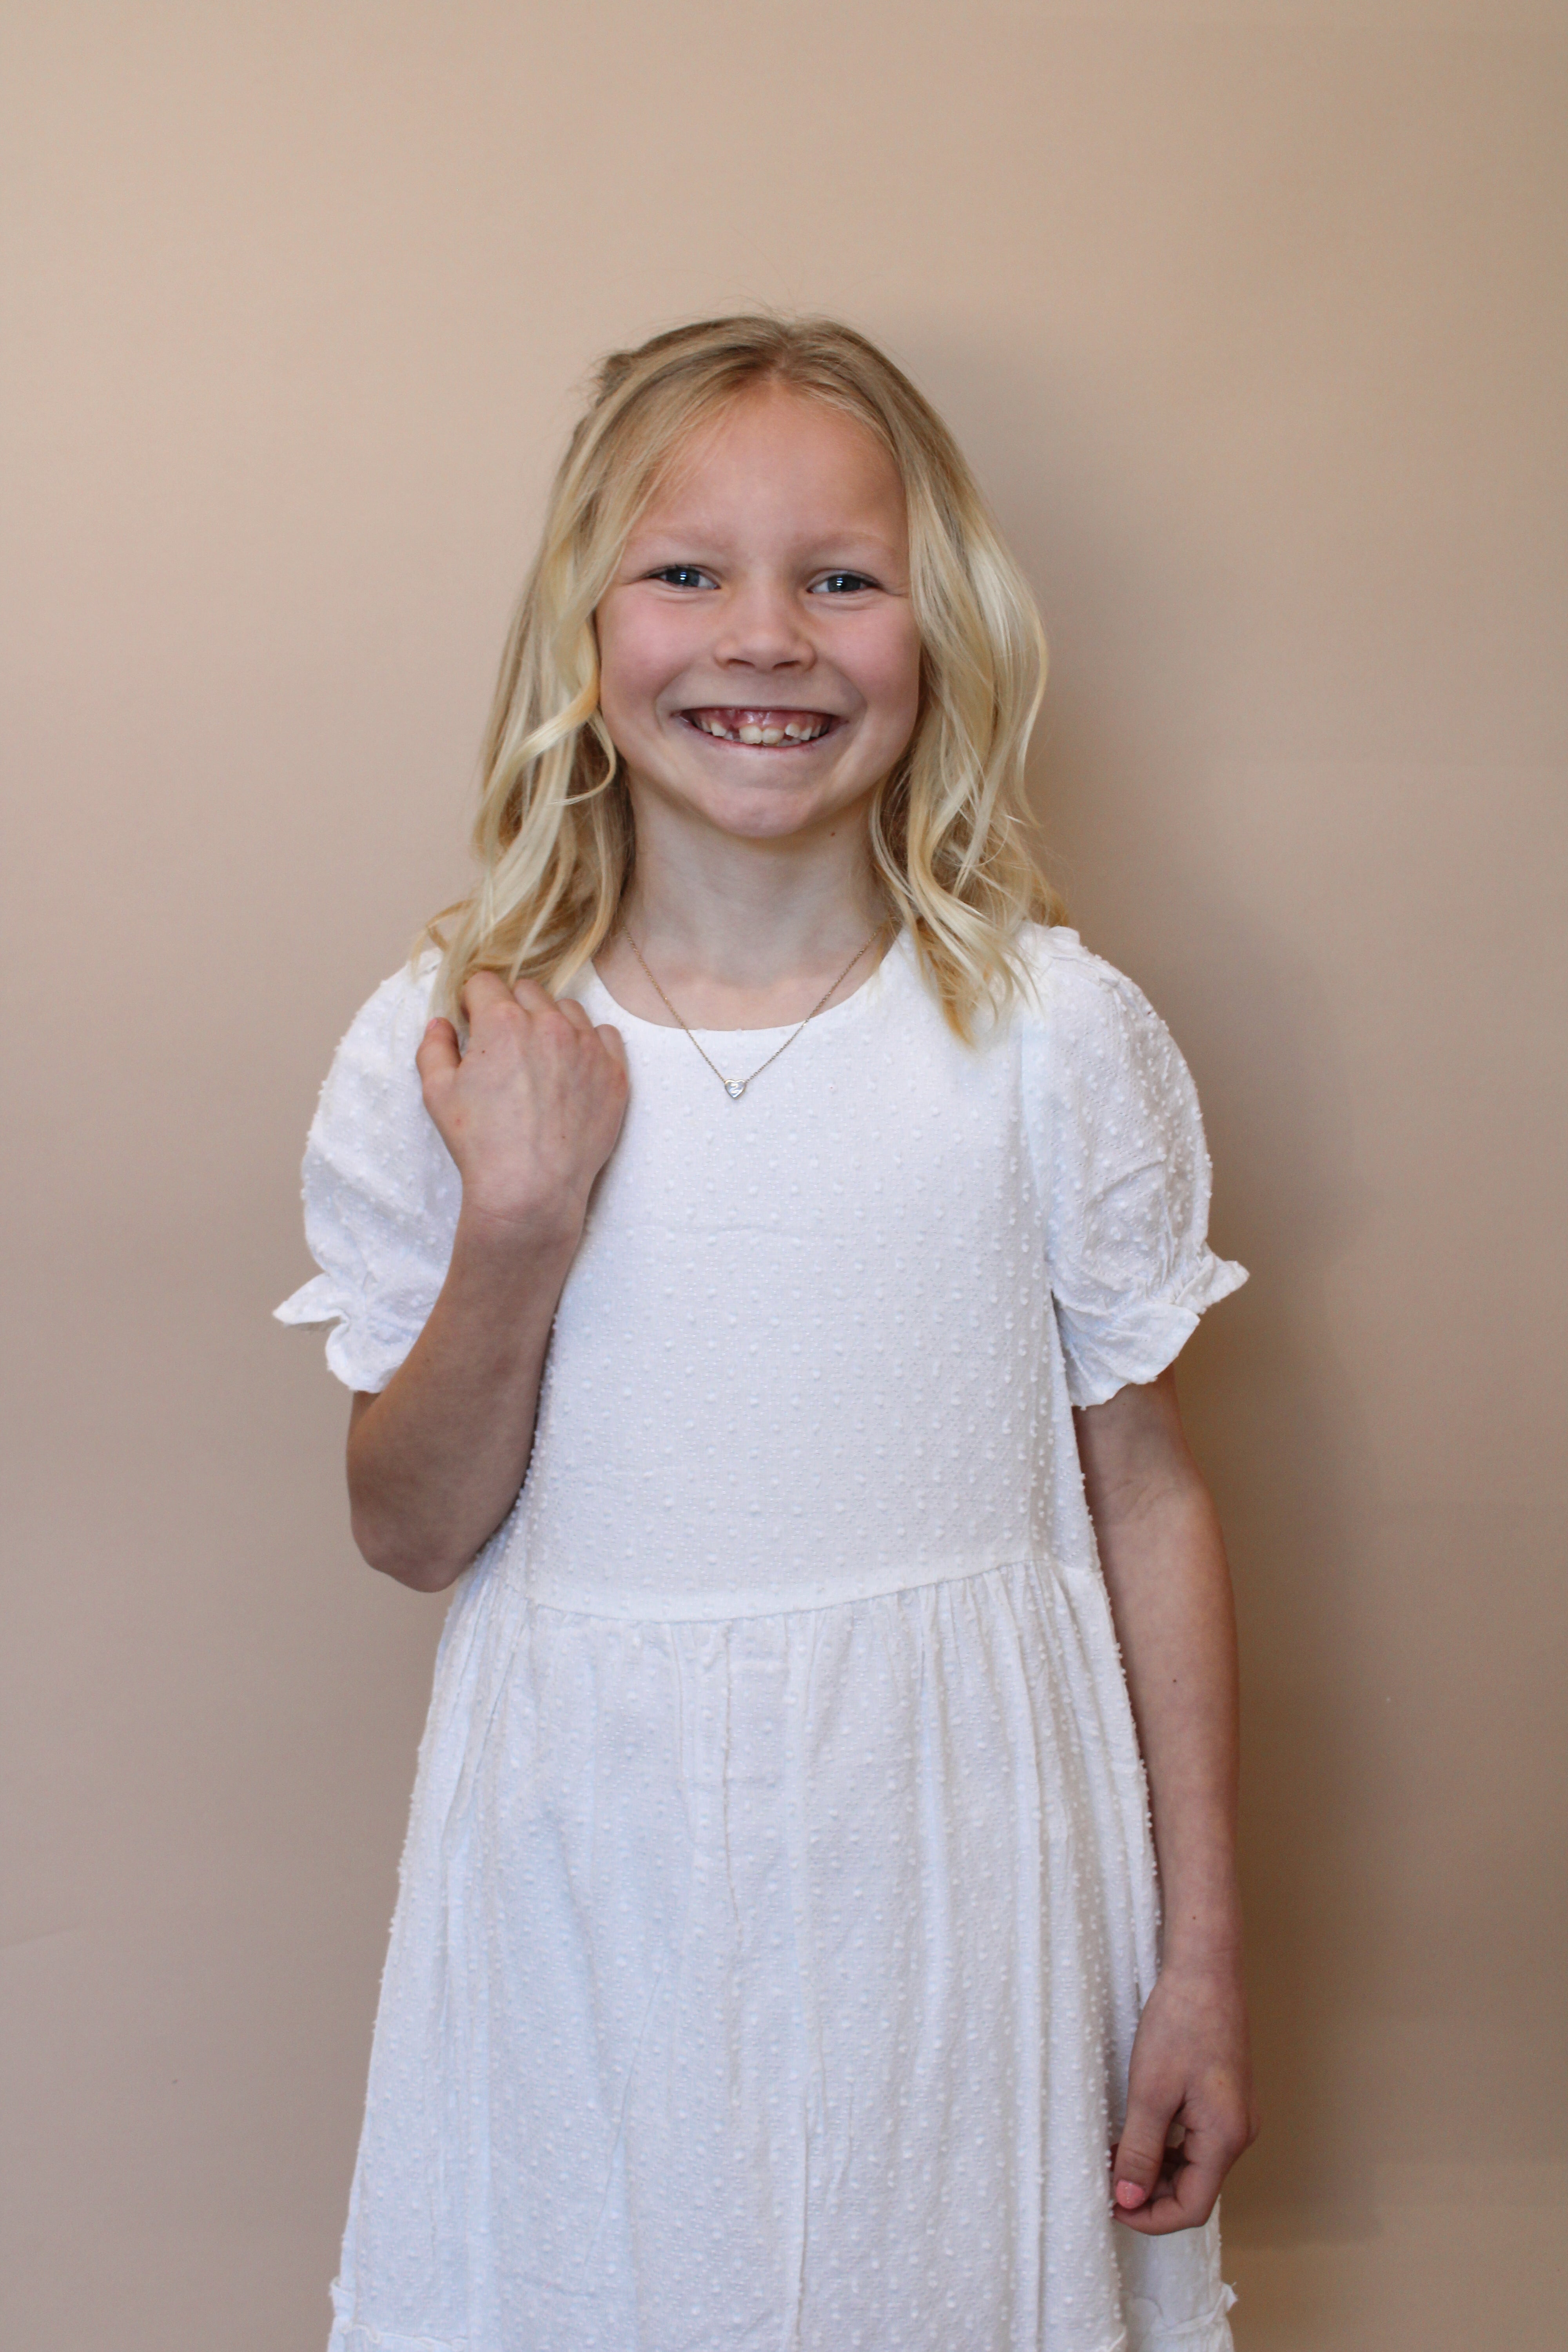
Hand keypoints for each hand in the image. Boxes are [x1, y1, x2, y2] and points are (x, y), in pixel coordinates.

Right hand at [417, 970, 628, 1245]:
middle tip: (504, 1046)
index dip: (474, 1003)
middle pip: (527, 991)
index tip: (474, 1023)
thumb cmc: (481, 1144)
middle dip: (511, 1009)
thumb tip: (441, 1023)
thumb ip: (434, 1047)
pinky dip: (588, 1044)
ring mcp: (587, 1046)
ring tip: (540, 1059)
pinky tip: (572, 1069)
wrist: (531, 1189)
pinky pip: (604, 1035)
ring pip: (567, 1010)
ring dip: (550, 1022)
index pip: (485, 983)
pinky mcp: (614, 1072)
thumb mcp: (437, 1093)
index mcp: (503, 1021)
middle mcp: (550, 1024)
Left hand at [1110, 1958, 1257, 2233]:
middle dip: (1148, 2193)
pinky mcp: (1224, 2099)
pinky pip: (1195, 2140)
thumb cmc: (1180, 2022)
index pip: (1191, 2207)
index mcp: (1226, 2137)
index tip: (1111, 2205)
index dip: (1149, 2216)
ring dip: (1153, 2170)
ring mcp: (1233, 2116)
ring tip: (1113, 2156)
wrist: (1205, 1970)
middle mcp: (1238, 2133)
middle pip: (1193, 2189)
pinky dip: (1164, 2147)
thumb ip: (1139, 2151)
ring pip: (1192, 2165)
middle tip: (1105, 2178)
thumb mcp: (1151, 2091)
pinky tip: (1134, 2134)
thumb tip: (1127, 2199)